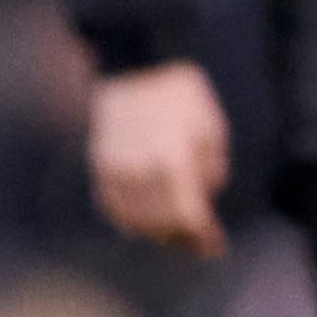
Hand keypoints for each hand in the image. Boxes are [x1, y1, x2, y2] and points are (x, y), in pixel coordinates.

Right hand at [89, 60, 231, 257]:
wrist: (138, 69)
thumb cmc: (184, 99)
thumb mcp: (213, 132)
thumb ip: (210, 173)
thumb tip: (203, 204)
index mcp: (174, 161)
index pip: (189, 217)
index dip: (204, 237)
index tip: (216, 247)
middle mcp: (142, 170)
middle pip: (161, 225)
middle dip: (183, 241)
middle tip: (199, 247)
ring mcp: (117, 168)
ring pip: (135, 220)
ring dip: (158, 234)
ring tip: (176, 237)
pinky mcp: (101, 164)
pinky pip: (112, 206)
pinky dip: (129, 220)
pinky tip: (144, 224)